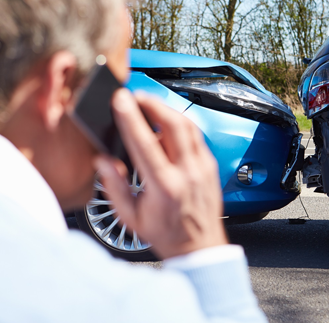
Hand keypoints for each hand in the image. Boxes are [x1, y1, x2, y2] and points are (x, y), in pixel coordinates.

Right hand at [95, 89, 227, 259]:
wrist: (200, 246)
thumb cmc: (166, 234)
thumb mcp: (131, 217)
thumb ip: (114, 187)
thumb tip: (103, 160)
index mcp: (164, 186)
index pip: (145, 142)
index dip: (131, 117)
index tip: (121, 100)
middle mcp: (187, 173)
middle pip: (173, 124)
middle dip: (153, 103)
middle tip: (136, 96)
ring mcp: (203, 167)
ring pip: (188, 126)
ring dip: (167, 110)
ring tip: (150, 105)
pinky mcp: (211, 166)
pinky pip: (196, 136)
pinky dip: (180, 125)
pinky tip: (168, 125)